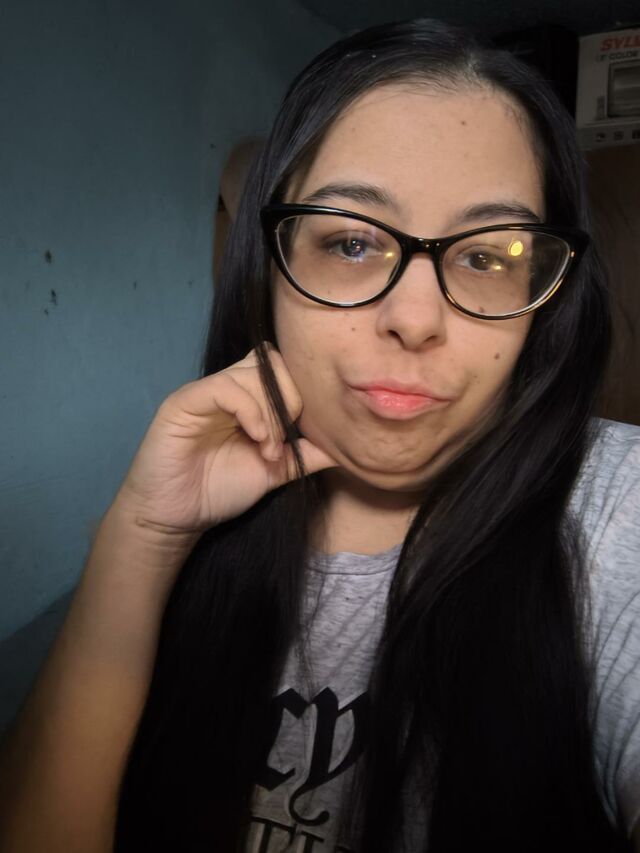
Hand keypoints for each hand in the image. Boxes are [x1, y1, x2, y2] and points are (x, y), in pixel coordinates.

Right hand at [113, 345, 337, 534]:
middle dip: (291, 402)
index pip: (283, 369)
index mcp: (248, 399)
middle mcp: (228, 388)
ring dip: (272, 414)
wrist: (175, 517)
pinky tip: (257, 440)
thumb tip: (344, 448)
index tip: (304, 435)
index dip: (301, 394)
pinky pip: (226, 388)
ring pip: (253, 374)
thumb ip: (304, 455)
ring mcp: (206, 391)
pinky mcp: (185, 401)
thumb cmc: (218, 491)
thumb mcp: (274, 472)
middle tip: (283, 444)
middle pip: (274, 364)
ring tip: (269, 451)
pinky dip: (251, 412)